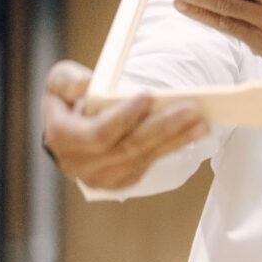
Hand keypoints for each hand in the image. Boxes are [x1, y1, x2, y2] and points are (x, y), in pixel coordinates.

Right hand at [42, 60, 208, 189]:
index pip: (98, 133)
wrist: (70, 134)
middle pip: (128, 147)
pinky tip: (194, 133)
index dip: (124, 116)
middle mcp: (81, 164)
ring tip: (202, 123)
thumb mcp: (59, 84)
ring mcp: (102, 177)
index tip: (148, 95)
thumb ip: (68, 81)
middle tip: (190, 109)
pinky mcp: (122, 181)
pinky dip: (173, 147)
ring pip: (144, 157)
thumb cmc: (67, 102)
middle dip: (162, 127)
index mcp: (62, 138)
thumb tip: (87, 85)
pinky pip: (150, 163)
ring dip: (176, 139)